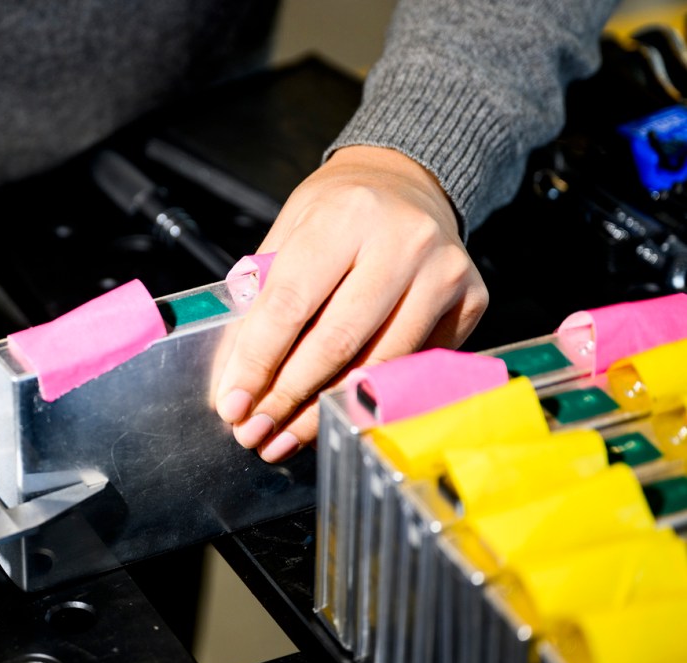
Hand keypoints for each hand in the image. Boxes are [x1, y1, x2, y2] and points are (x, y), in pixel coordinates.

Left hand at [214, 146, 488, 461]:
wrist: (407, 183)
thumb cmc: (338, 213)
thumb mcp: (288, 235)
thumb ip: (262, 301)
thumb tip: (237, 380)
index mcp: (343, 216)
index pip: (291, 304)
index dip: (258, 362)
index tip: (233, 404)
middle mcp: (402, 240)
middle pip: (338, 343)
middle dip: (290, 398)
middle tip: (257, 432)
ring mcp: (444, 272)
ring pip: (380, 365)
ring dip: (326, 411)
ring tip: (289, 436)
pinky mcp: (473, 299)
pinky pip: (416, 366)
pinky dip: (372, 396)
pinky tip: (336, 413)